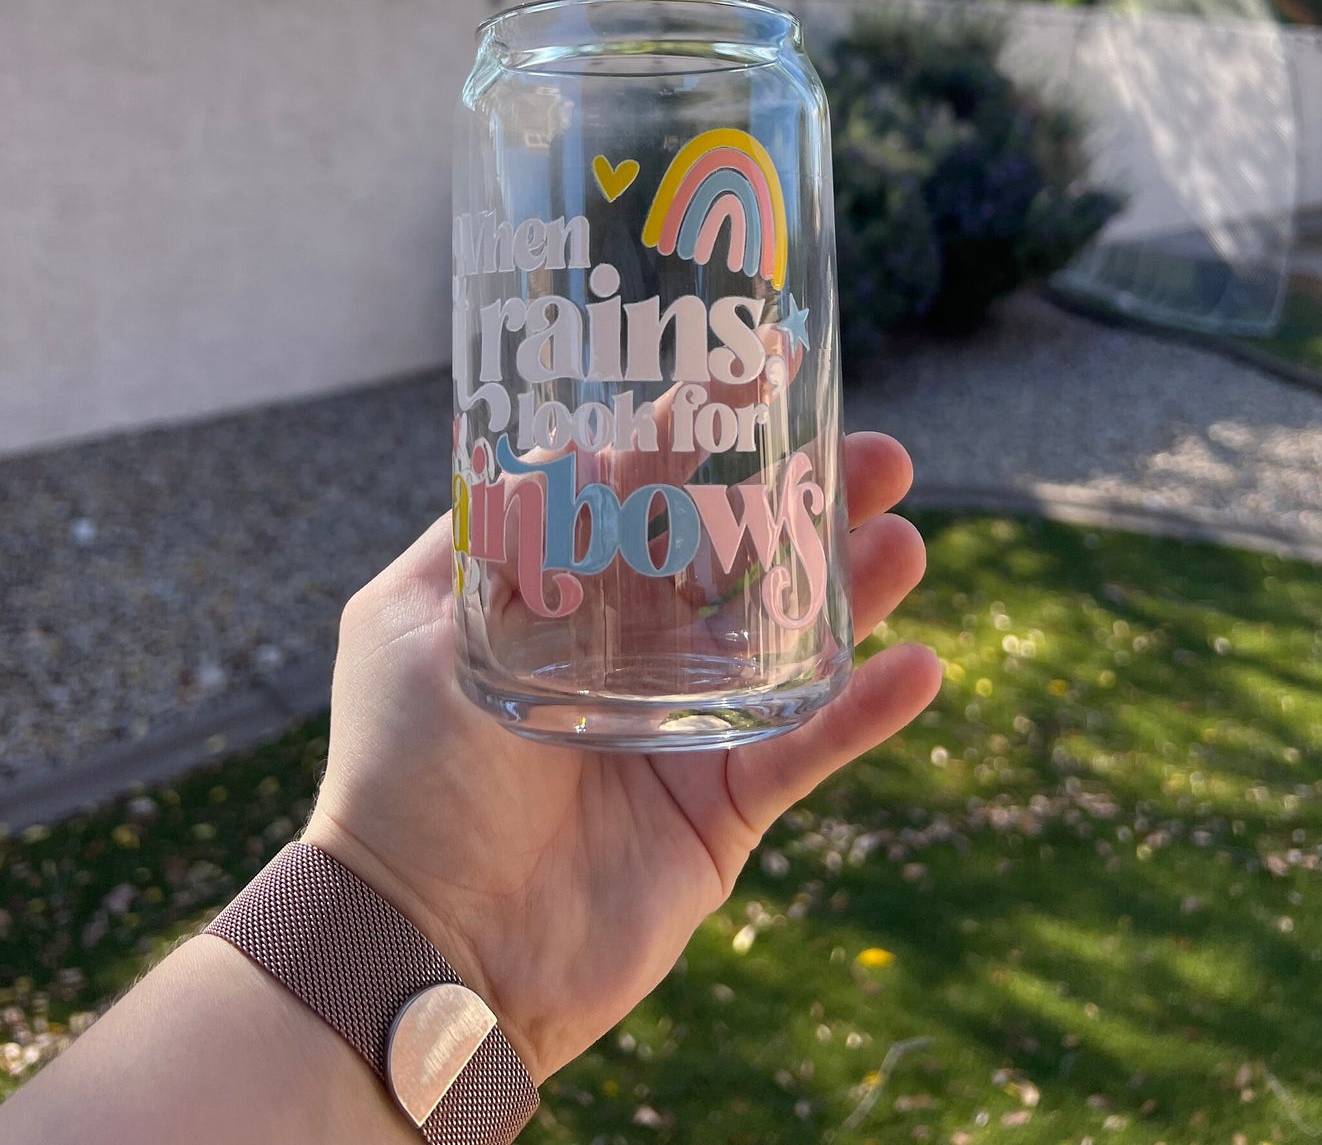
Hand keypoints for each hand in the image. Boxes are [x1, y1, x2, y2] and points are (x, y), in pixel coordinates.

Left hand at [305, 431, 939, 1083]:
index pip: (643, 492)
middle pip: (737, 554)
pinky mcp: (721, 807)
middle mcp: (629, 648)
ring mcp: (683, 725)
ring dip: (853, 588)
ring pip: (787, 638)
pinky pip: (805, 747)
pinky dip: (860, 709)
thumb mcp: (419, 627)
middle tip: (879, 453)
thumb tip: (564, 443)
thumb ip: (491, 536)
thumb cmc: (402, 776)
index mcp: (559, 594)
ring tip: (907, 540)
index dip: (703, 432)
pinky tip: (919, 664)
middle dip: (808, 500)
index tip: (765, 373)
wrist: (422, 948)